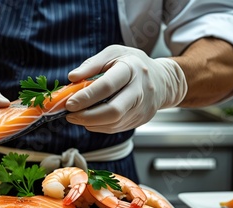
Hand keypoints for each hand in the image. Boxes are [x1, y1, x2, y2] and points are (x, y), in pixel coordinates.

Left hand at [65, 45, 186, 133]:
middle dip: (87, 116)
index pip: (108, 86)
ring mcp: (142, 108)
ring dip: (90, 123)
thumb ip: (92, 64)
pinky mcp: (140, 120)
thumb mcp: (114, 53)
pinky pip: (116, 128)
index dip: (86, 96)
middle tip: (70, 115)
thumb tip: (72, 77)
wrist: (163, 80)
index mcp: (131, 69)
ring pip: (113, 123)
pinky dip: (98, 126)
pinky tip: (89, 119)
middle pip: (113, 111)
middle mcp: (139, 90)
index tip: (69, 103)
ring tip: (75, 116)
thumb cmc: (133, 64)